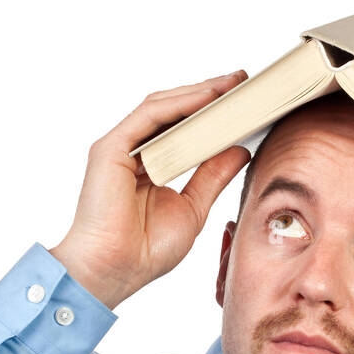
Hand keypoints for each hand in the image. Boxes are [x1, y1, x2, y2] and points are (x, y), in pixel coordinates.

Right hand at [51, 73, 250, 309]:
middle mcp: (134, 153)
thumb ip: (213, 176)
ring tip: (230, 85)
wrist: (116, 271)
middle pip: (173, 113)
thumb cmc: (145, 251)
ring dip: (197, 93)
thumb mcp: (193, 208)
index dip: (211, 115)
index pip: (182, 131)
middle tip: (241, 83)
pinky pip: (149, 116)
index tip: (242, 103)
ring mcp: (120, 148)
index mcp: (151, 168)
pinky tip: (206, 98)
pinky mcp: (111, 148)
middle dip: (208, 95)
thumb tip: (240, 149)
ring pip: (161, 108)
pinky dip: (178, 104)